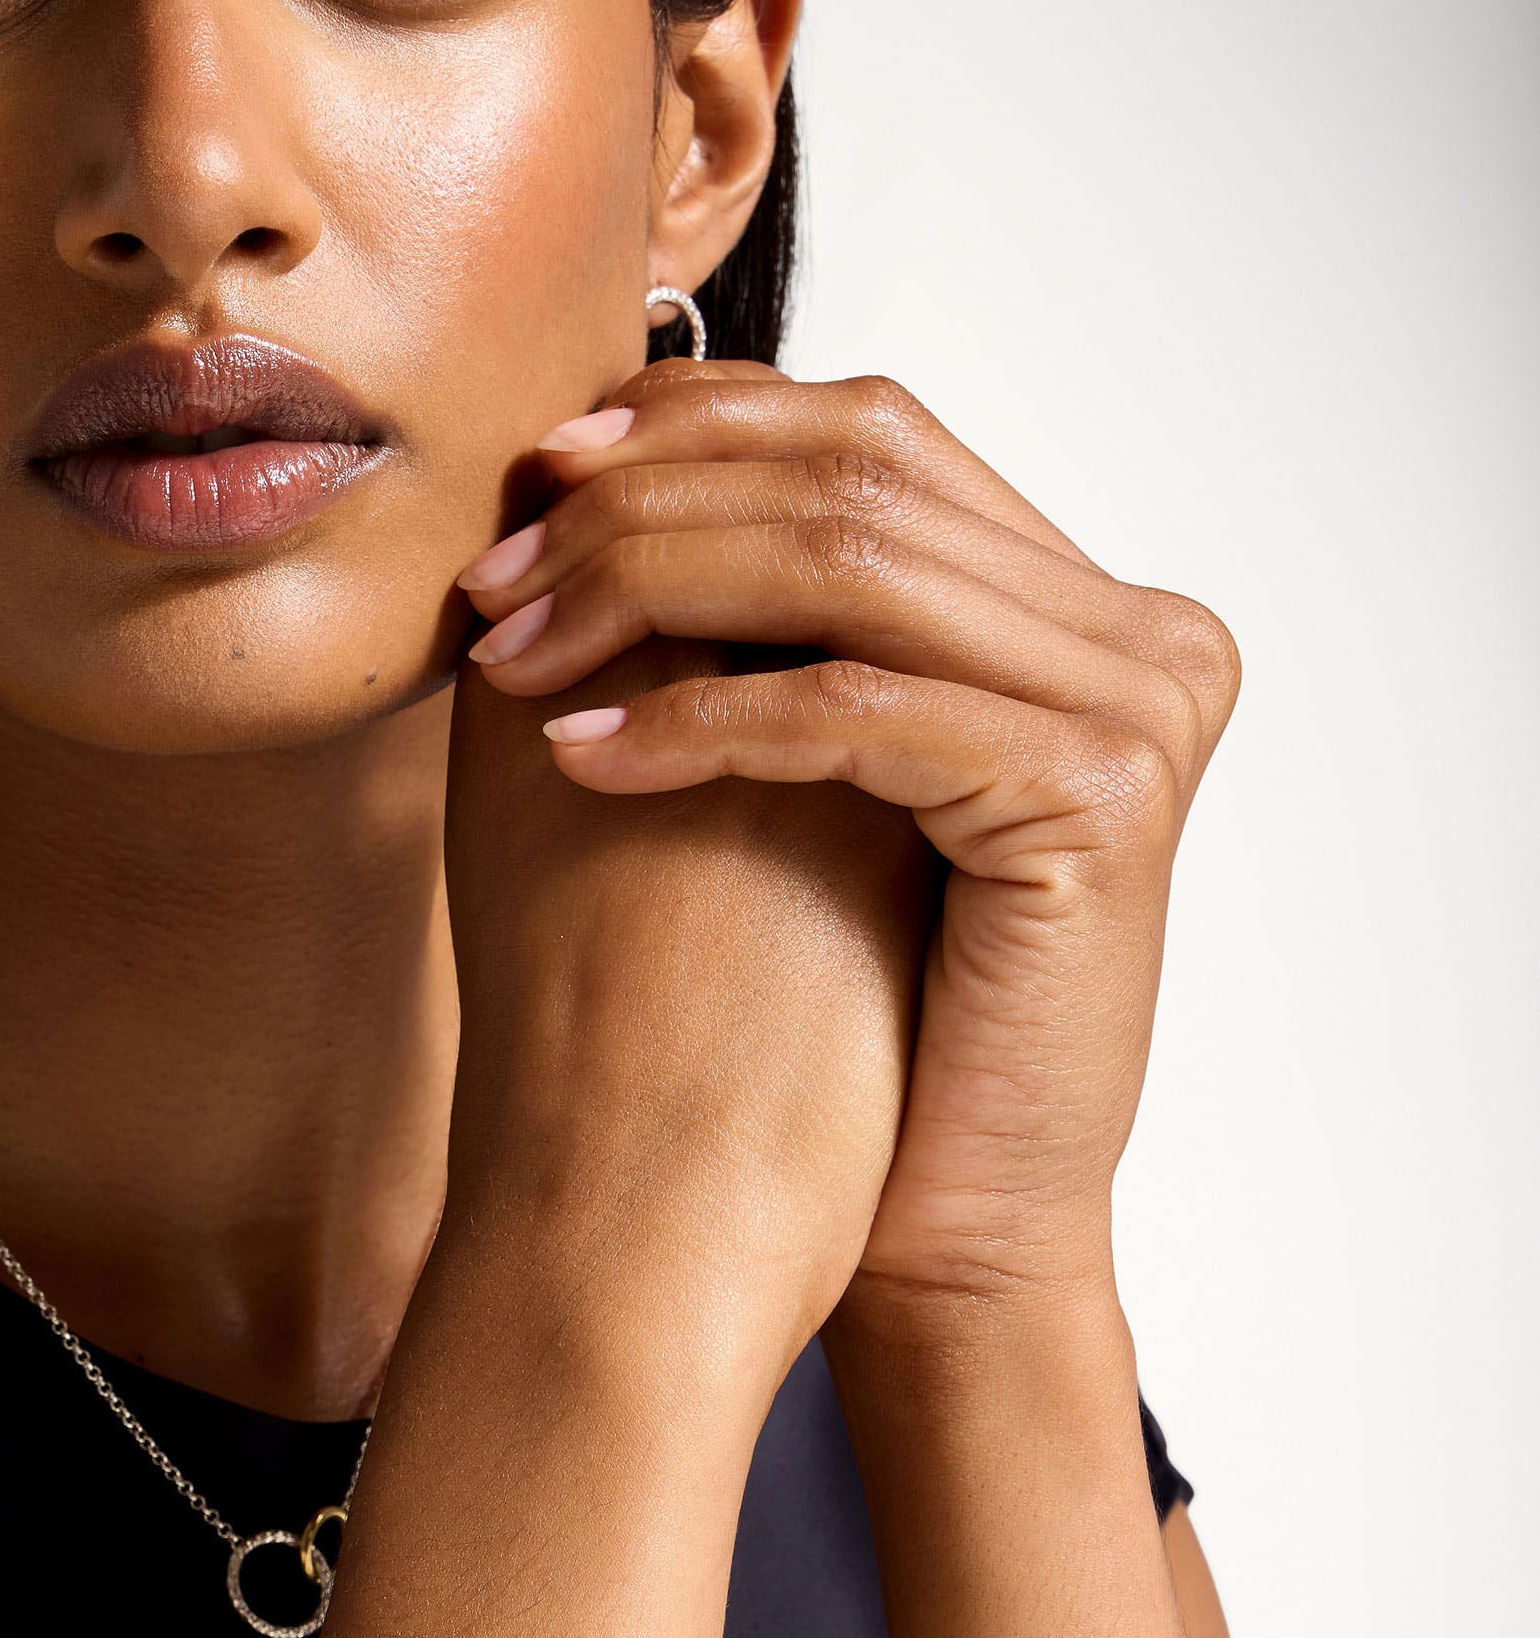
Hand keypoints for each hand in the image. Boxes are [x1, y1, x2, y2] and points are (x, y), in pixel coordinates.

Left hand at [453, 361, 1239, 1315]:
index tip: (539, 473)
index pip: (873, 431)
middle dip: (645, 508)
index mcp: (1078, 602)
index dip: (694, 428)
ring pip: (843, 567)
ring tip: (511, 652)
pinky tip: (576, 752)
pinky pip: (853, 708)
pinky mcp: (1093, 794)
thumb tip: (579, 461)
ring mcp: (1136, 705)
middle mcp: (1138, 631)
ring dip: (645, 592)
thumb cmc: (848, 1010)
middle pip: (854, 475)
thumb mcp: (796, 768)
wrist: (934, 1210)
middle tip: (498, 572)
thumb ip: (752, 613)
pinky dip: (696, 719)